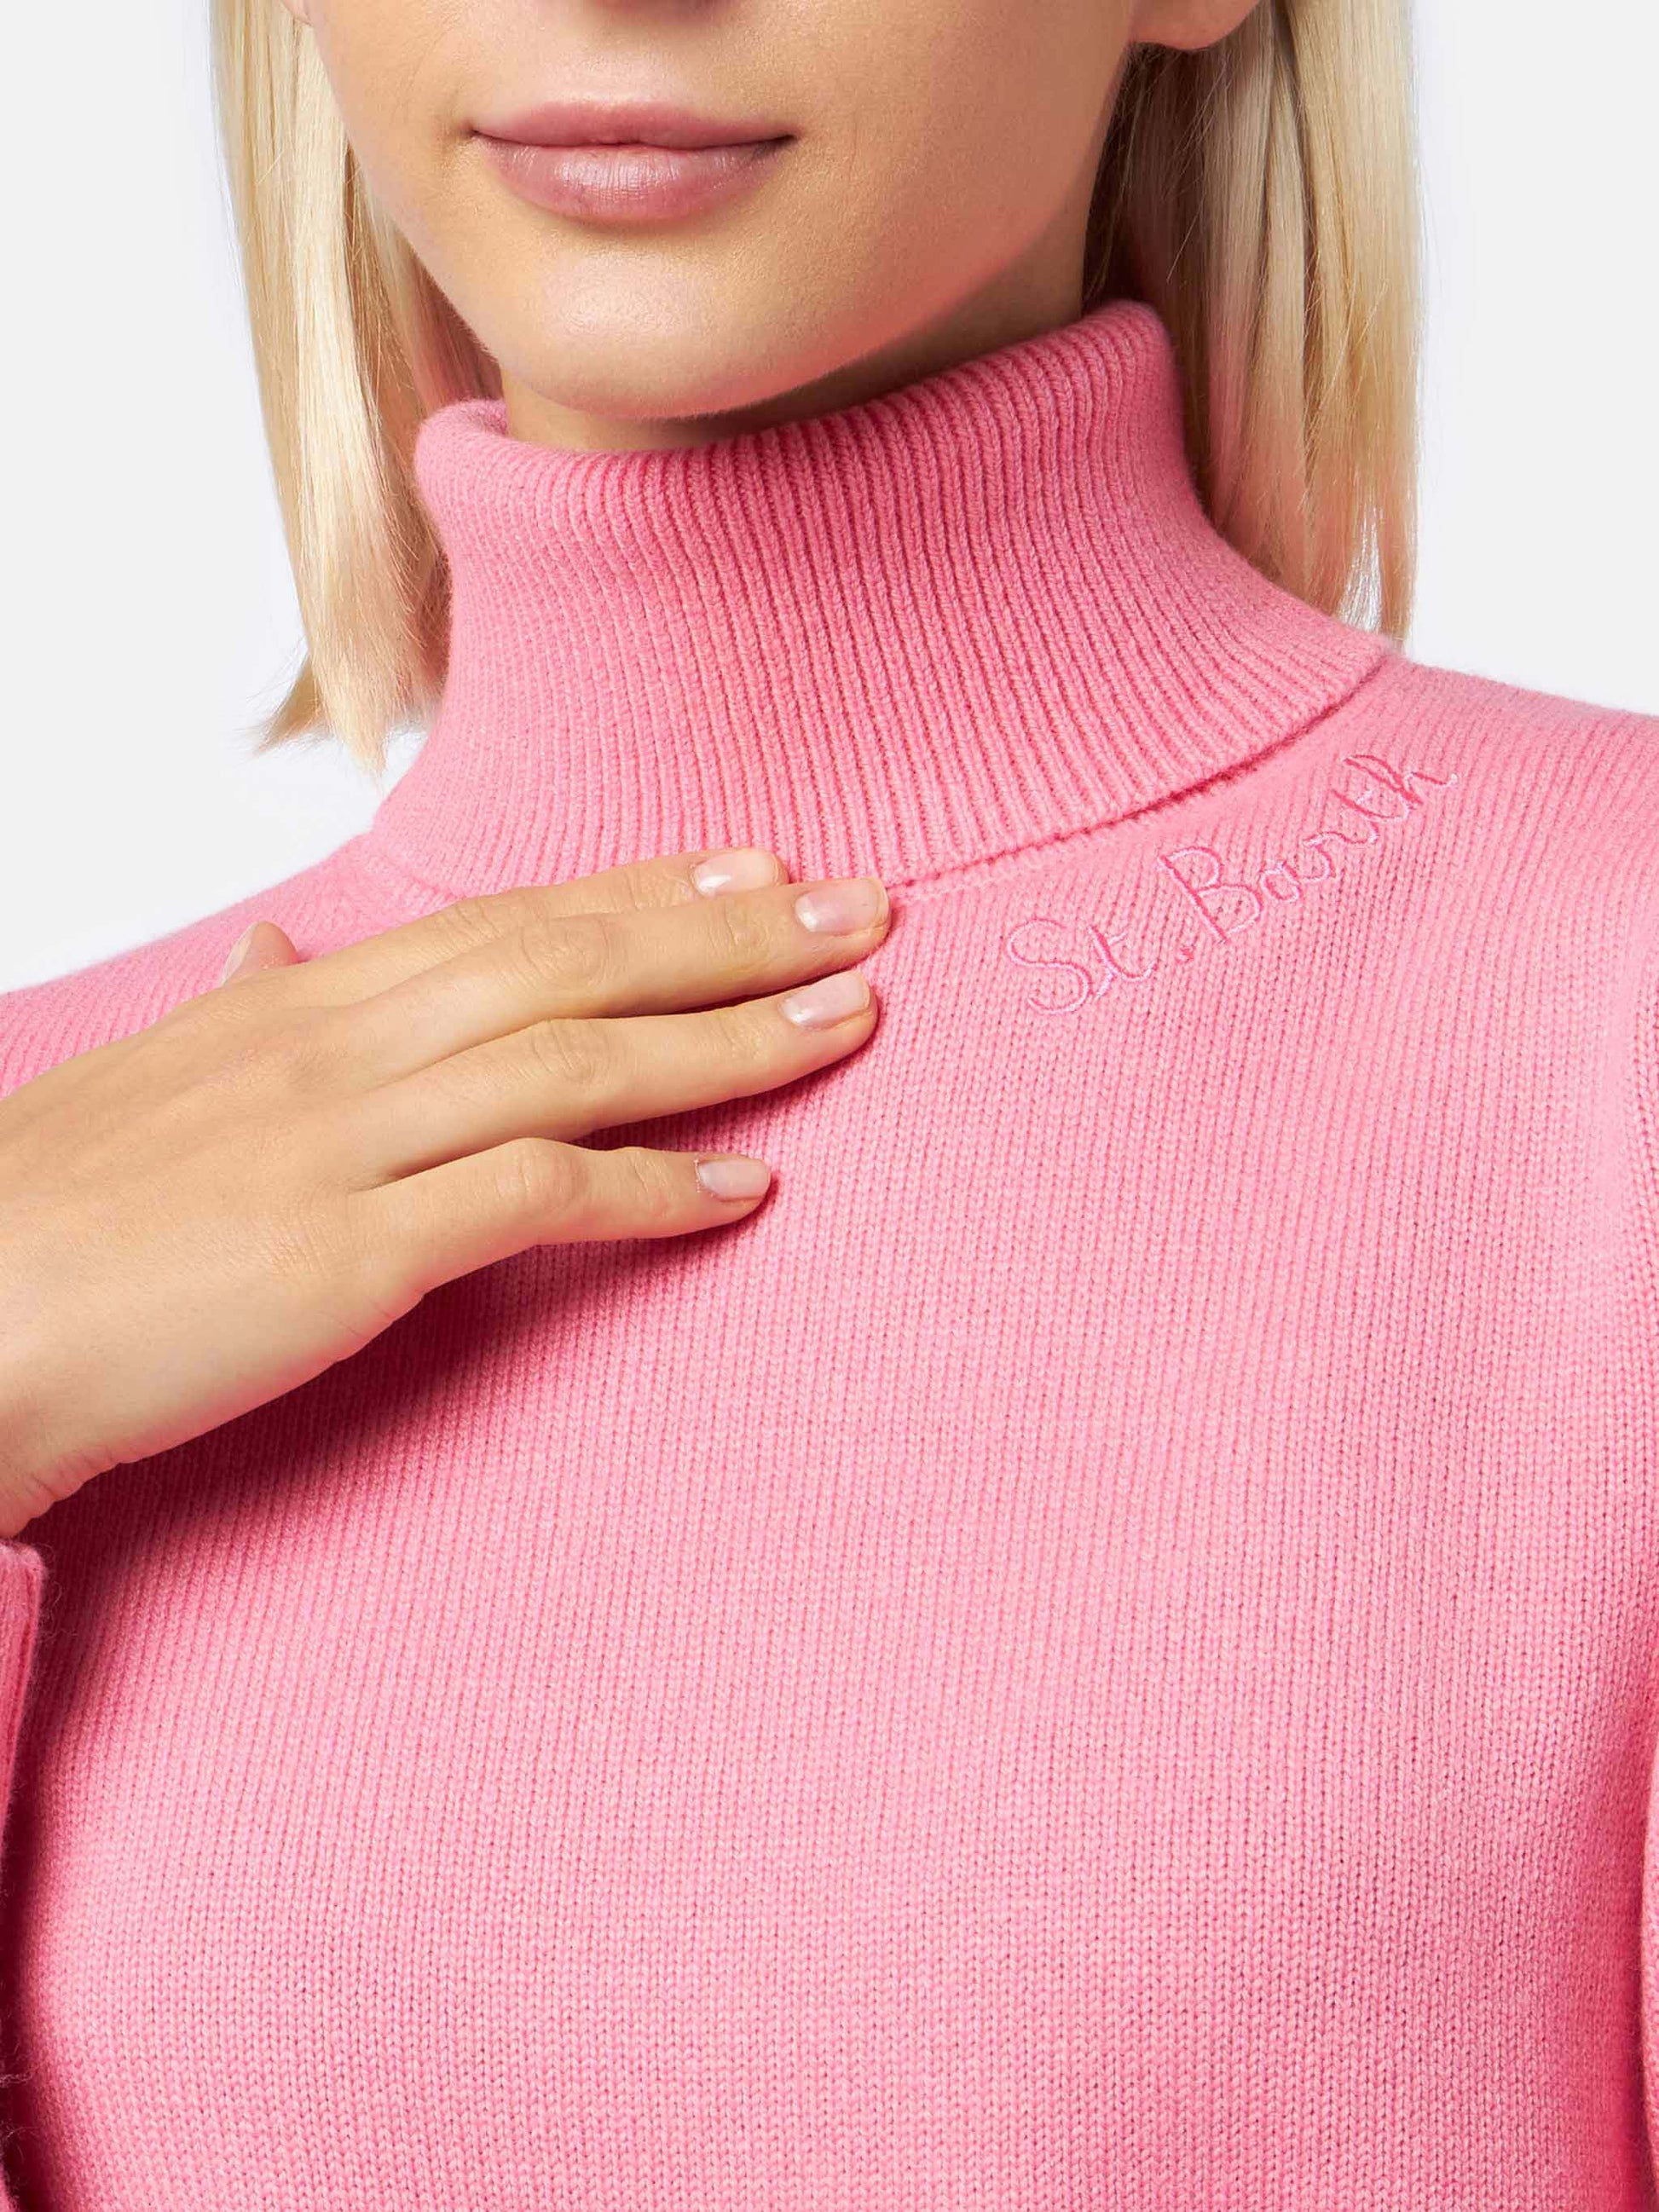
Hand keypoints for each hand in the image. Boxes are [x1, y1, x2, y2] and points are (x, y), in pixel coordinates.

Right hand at [0, 846, 888, 1533]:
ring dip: (728, 1039)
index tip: (755, 867)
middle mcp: (339, 1044)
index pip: (508, 918)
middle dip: (730, 934)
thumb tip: (272, 956)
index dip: (643, 890)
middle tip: (864, 909)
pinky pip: (535, 1198)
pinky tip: (748, 1189)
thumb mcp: (147, 1079)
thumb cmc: (49, 1212)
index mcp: (301, 1002)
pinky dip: (652, 1188)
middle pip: (570, 960)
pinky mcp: (348, 1253)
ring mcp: (347, 1142)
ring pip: (577, 1058)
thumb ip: (237, 1014)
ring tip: (850, 1023)